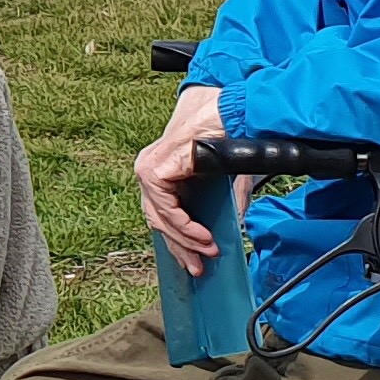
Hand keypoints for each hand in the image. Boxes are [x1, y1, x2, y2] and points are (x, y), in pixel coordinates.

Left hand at [136, 81, 231, 270]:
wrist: (229, 112)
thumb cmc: (226, 139)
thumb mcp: (227, 183)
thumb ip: (226, 208)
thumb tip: (231, 234)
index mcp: (163, 173)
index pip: (162, 216)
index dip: (179, 243)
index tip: (195, 262)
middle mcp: (151, 171)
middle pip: (158, 221)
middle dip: (181, 248)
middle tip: (200, 267)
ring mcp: (149, 169)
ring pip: (160, 218)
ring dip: (186, 240)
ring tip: (209, 250)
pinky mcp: (154, 169)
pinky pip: (165, 207)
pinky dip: (184, 226)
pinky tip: (203, 236)